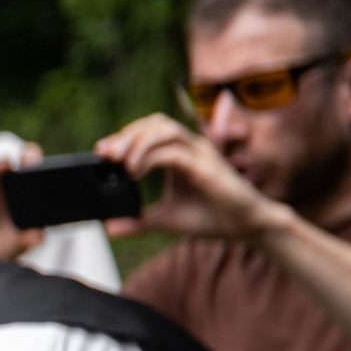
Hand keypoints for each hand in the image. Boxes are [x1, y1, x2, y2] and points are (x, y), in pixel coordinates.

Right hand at [0, 153, 42, 262]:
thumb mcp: (14, 247)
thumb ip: (25, 241)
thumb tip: (36, 236)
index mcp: (22, 192)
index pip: (29, 166)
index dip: (31, 158)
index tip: (30, 161)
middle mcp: (3, 184)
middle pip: (4, 161)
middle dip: (4, 161)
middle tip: (4, 167)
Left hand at [96, 113, 288, 242]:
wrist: (248, 227)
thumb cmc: (213, 217)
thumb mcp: (167, 220)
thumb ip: (138, 221)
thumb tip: (109, 228)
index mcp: (181, 153)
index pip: (149, 131)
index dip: (124, 137)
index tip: (102, 153)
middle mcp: (192, 147)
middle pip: (155, 123)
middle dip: (127, 134)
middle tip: (105, 154)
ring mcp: (201, 154)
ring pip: (165, 130)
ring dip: (137, 142)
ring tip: (119, 163)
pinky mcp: (207, 166)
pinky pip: (174, 153)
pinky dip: (150, 158)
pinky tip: (135, 173)